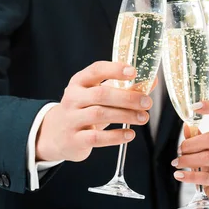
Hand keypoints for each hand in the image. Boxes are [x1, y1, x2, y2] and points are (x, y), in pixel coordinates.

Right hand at [35, 61, 152, 161]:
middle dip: (127, 97)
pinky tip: (130, 135)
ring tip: (143, 118)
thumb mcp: (98, 95)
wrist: (55, 134)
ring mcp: (71, 119)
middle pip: (100, 94)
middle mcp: (73, 98)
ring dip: (125, 115)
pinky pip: (96, 138)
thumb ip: (123, 88)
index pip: (96, 70)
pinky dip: (116, 136)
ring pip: (99, 114)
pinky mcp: (74, 139)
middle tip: (147, 102)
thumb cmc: (83, 110)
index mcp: (79, 82)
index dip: (114, 69)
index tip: (133, 72)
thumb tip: (152, 81)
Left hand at [172, 101, 208, 206]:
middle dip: (191, 143)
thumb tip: (186, 125)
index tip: (193, 107)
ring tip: (176, 162)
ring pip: (207, 157)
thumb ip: (197, 136)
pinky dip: (188, 176)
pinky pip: (205, 177)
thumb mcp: (208, 148)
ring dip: (187, 159)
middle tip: (180, 149)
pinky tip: (178, 175)